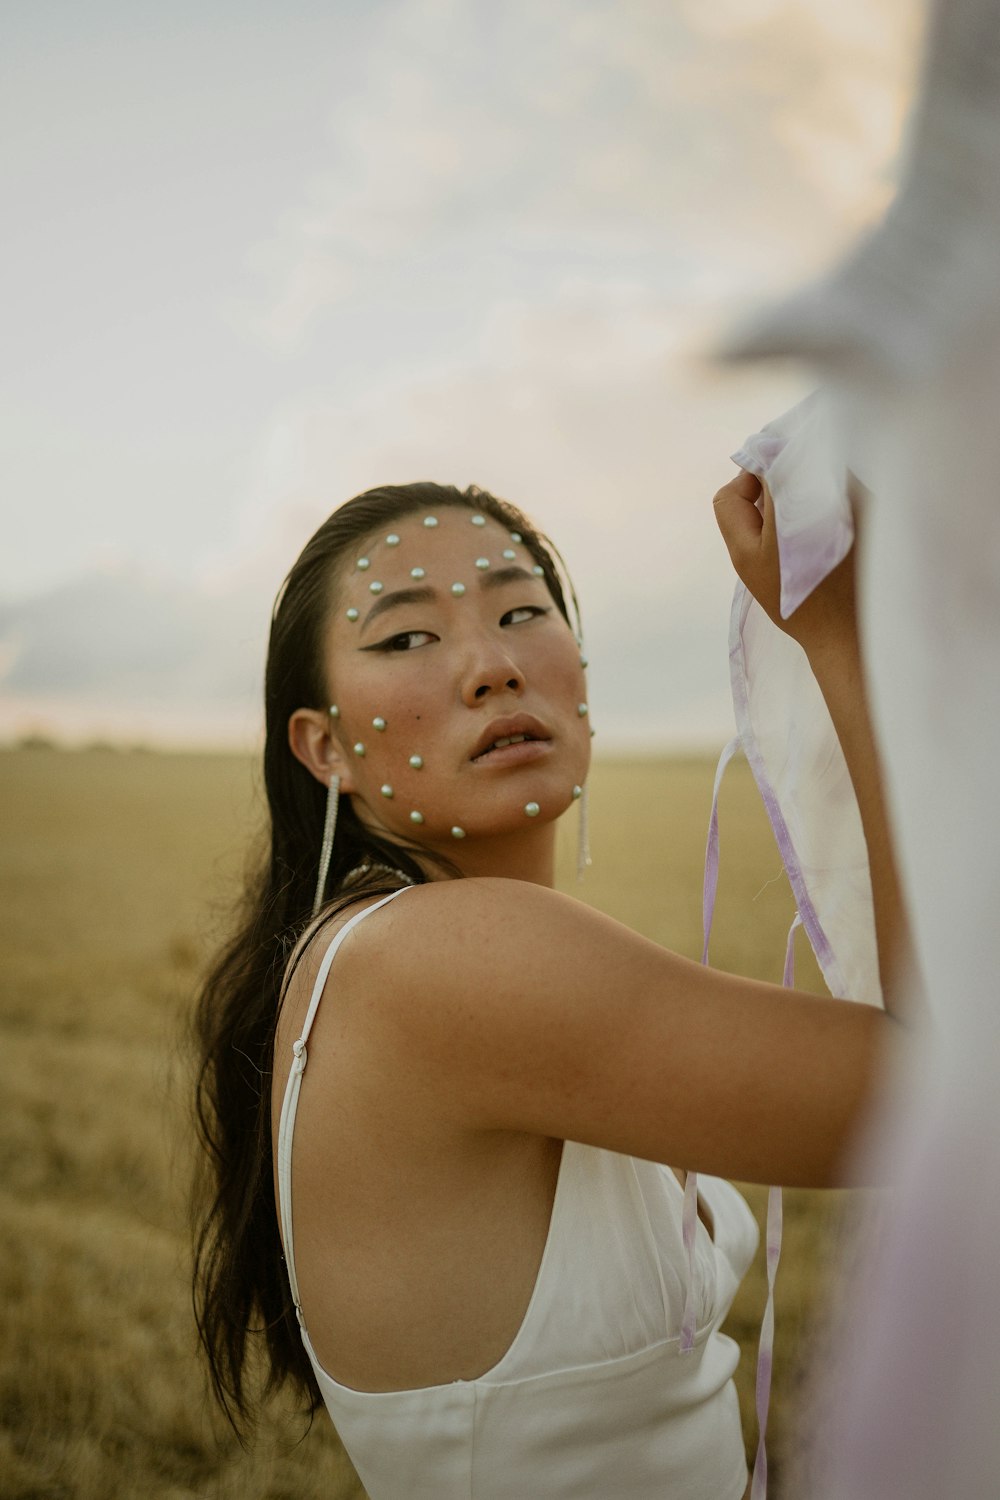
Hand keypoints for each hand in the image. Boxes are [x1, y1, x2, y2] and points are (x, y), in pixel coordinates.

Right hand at [713, 468, 857, 663]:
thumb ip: (732, 505)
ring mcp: (861, 493)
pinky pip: (842, 486)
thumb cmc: (791, 597)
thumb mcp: (743, 555)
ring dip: (804, 490)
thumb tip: (747, 475)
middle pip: (797, 457)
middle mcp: (835, 483)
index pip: (769, 452)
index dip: (754, 474)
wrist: (847, 630)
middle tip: (775, 525)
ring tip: (800, 536)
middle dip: (779, 482)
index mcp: (798, 494)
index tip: (754, 504)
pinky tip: (822, 538)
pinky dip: (826, 502)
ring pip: (820, 469)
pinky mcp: (877, 505)